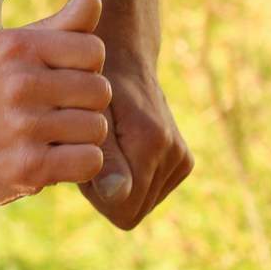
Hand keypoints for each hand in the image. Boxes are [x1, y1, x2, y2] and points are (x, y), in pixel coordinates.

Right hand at [0, 0, 112, 208]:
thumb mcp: (5, 51)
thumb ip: (56, 27)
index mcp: (16, 47)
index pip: (93, 49)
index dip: (86, 68)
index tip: (62, 81)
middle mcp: (19, 83)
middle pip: (99, 90)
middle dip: (85, 105)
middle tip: (57, 113)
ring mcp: (24, 127)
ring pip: (97, 127)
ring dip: (82, 137)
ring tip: (53, 137)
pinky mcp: (30, 167)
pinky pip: (91, 160)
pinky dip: (80, 163)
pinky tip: (56, 159)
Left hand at [82, 46, 193, 229]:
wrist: (123, 58)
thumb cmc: (92, 88)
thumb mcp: (88, 116)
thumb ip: (104, 158)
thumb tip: (117, 195)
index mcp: (151, 143)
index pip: (122, 211)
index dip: (96, 195)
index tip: (85, 160)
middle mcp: (174, 154)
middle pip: (132, 211)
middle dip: (106, 191)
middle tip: (92, 152)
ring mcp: (182, 159)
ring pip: (141, 204)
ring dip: (117, 183)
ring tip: (107, 146)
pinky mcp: (184, 161)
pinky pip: (151, 192)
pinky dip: (132, 177)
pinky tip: (121, 148)